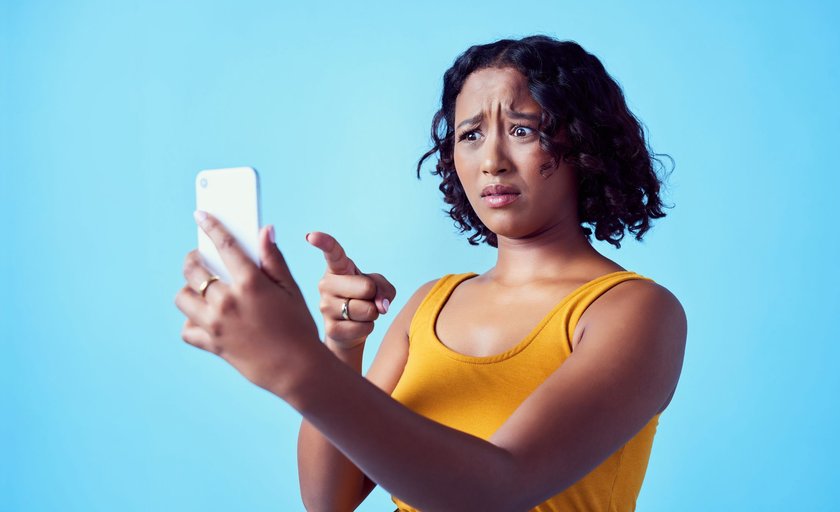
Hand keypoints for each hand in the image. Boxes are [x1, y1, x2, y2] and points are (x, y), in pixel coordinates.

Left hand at [174, 211, 320, 395]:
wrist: (297, 370)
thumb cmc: (298, 327)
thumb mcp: (291, 290)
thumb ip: (273, 260)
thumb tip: (264, 230)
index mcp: (250, 284)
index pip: (224, 245)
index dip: (211, 226)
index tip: (201, 215)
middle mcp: (227, 301)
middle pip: (193, 270)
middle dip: (193, 258)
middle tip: (200, 258)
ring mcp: (216, 324)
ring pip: (183, 297)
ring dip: (189, 289)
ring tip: (202, 288)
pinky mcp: (212, 344)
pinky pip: (187, 329)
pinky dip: (191, 321)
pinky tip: (203, 316)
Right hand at [306, 231, 395, 349]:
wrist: (350, 330)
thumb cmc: (363, 299)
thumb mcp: (379, 286)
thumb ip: (384, 289)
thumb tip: (380, 306)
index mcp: (337, 268)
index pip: (332, 253)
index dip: (323, 243)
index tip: (311, 236)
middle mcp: (326, 284)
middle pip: (366, 287)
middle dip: (374, 295)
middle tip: (364, 299)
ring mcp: (325, 307)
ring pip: (367, 309)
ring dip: (372, 313)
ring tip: (360, 313)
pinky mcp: (330, 329)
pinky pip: (364, 327)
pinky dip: (368, 327)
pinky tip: (356, 325)